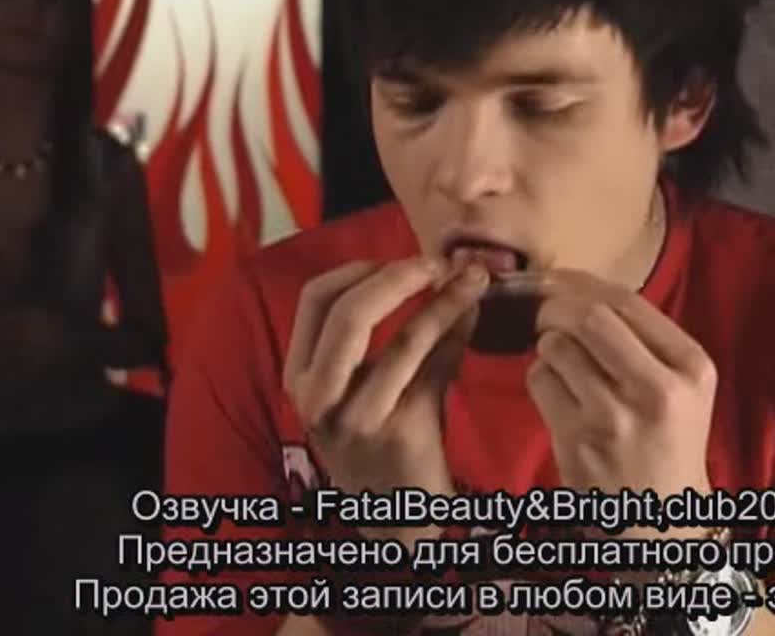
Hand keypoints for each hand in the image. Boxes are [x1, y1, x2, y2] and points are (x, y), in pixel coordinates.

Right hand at [282, 257, 489, 544]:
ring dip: (444, 301)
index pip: (315, 298)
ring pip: (402, 340)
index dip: (360, 269)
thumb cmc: (380, 437)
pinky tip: (473, 316)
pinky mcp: (401, 431)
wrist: (396, 512)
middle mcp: (318, 397)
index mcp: (300, 375)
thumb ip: (398, 331)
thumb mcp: (368, 384)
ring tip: (472, 280)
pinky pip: (433, 367)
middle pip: (349, 313)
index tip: (401, 262)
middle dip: (398, 277)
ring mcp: (357, 418)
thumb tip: (446, 272)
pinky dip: (457, 333)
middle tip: (437, 264)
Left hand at [524, 269, 716, 533]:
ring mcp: (615, 417)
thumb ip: (642, 336)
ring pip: (556, 346)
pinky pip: (539, 380)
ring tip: (565, 368)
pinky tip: (560, 397)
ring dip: (548, 348)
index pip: (626, 301)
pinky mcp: (578, 441)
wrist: (662, 521)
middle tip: (542, 312)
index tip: (554, 280)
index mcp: (692, 367)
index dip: (580, 283)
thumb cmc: (669, 440)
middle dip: (554, 307)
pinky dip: (540, 379)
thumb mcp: (683, 386)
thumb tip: (574, 283)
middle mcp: (659, 389)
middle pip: (587, 316)